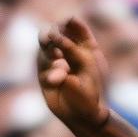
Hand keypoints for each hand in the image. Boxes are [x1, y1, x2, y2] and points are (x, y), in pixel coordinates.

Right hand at [36, 17, 110, 131]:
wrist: (88, 113)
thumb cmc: (94, 87)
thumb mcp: (88, 62)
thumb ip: (73, 47)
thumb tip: (56, 36)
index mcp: (79, 44)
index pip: (69, 25)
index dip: (67, 23)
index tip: (69, 23)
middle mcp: (63, 51)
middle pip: (50, 33)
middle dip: (51, 34)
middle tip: (53, 39)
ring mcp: (52, 63)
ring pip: (44, 50)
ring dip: (50, 54)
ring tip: (63, 66)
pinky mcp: (44, 77)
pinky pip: (43, 70)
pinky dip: (51, 73)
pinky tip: (59, 80)